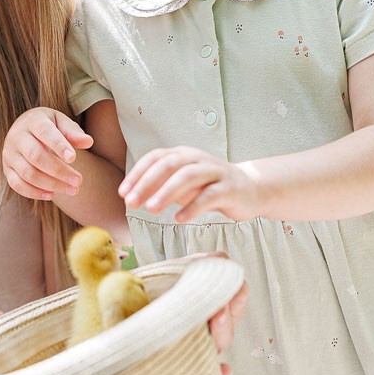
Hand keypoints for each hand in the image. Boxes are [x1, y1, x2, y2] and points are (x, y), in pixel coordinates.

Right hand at [2, 108, 93, 200]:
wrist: (26, 129)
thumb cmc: (49, 126)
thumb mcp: (61, 123)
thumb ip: (73, 132)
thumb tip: (88, 142)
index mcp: (32, 121)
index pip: (45, 133)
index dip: (59, 146)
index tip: (74, 158)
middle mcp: (17, 136)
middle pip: (36, 156)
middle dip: (59, 171)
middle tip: (79, 181)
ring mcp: (9, 154)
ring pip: (28, 173)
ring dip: (51, 184)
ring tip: (72, 190)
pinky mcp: (7, 169)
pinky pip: (17, 185)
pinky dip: (34, 193)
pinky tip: (52, 195)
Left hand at [120, 146, 261, 222]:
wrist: (250, 189)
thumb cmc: (209, 187)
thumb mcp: (182, 184)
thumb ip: (161, 185)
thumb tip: (130, 195)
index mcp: (183, 154)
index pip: (155, 157)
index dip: (137, 174)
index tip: (122, 193)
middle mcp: (197, 158)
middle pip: (169, 165)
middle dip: (147, 183)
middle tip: (131, 203)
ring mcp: (215, 172)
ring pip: (188, 176)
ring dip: (167, 192)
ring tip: (151, 209)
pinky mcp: (230, 188)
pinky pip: (209, 196)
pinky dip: (192, 207)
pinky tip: (179, 219)